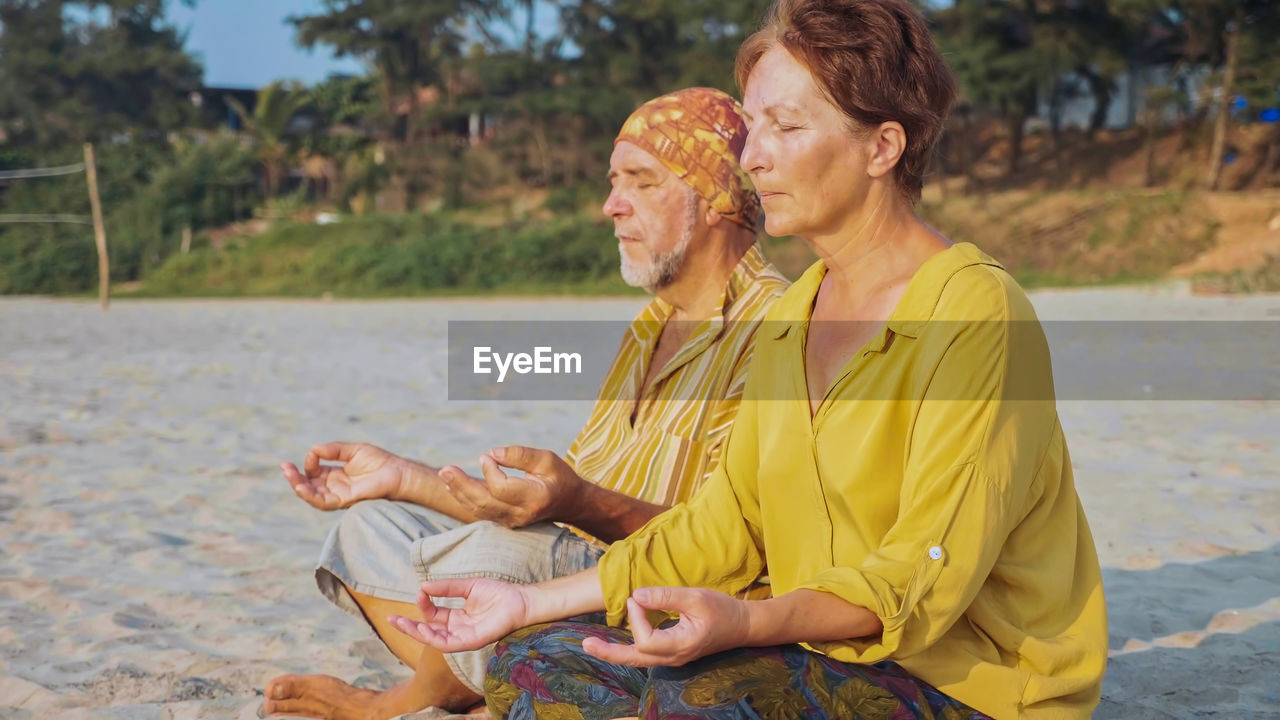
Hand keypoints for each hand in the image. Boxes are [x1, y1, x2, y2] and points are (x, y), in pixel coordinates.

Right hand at [281, 442, 404, 509]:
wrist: (397, 473)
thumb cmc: (380, 462)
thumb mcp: (353, 450)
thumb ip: (334, 449)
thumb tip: (315, 449)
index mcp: (336, 475)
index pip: (314, 471)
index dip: (310, 461)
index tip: (315, 453)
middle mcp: (335, 487)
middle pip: (308, 485)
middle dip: (294, 477)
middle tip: (283, 467)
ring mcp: (338, 495)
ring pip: (311, 495)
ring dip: (297, 486)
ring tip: (288, 475)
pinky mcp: (343, 501)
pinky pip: (322, 502)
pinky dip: (309, 495)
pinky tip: (301, 487)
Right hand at [388, 577, 530, 652]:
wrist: (520, 600)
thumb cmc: (499, 593)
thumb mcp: (468, 586)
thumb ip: (447, 587)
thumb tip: (423, 585)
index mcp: (458, 618)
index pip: (433, 616)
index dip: (423, 605)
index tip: (419, 591)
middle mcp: (458, 629)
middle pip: (428, 631)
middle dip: (408, 627)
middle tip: (390, 620)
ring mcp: (464, 637)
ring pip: (434, 640)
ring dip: (416, 633)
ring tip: (401, 624)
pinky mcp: (471, 642)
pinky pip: (448, 644)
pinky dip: (434, 637)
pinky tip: (423, 628)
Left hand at [439, 445, 584, 528]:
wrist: (570, 503)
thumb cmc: (559, 477)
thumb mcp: (546, 459)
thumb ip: (520, 455)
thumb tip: (492, 452)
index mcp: (534, 497)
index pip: (502, 488)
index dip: (490, 471)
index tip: (486, 456)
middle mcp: (521, 513)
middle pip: (484, 502)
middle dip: (462, 485)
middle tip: (445, 469)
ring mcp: (512, 521)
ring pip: (479, 509)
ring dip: (459, 491)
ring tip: (445, 474)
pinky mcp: (504, 521)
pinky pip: (480, 511)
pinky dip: (465, 498)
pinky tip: (452, 485)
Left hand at [582, 587, 749, 666]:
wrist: (742, 626)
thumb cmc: (722, 610)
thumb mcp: (696, 597)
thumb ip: (666, 596)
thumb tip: (636, 595)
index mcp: (681, 645)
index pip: (646, 639)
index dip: (637, 618)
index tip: (638, 597)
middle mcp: (673, 657)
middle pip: (635, 659)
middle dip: (609, 652)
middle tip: (585, 644)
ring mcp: (672, 658)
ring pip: (638, 660)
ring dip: (614, 652)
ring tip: (592, 645)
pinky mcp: (672, 652)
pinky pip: (645, 654)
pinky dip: (628, 648)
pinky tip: (614, 642)